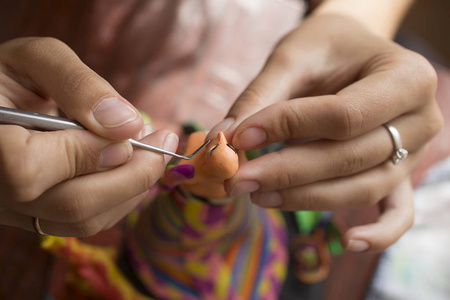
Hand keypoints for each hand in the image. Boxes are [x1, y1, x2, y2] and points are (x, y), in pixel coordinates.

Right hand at [0, 37, 177, 236]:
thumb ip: (77, 84)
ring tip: (150, 152)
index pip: (31, 169)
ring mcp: (15, 211)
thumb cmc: (10, 76)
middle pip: (73, 205)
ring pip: (84, 220)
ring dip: (132, 188)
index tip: (132, 131)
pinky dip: (119, 198)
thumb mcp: (36, 61)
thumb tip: (128, 124)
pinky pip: (85, 223)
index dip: (90, 153)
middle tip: (164, 142)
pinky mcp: (36, 218)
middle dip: (133, 175)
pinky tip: (130, 168)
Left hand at [208, 15, 442, 250]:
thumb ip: (260, 98)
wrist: (354, 53)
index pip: (342, 116)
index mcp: (406, 78)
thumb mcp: (294, 57)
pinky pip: (398, 213)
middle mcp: (421, 120)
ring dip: (305, 198)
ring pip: (362, 188)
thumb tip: (222, 140)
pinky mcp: (400, 175)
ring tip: (257, 194)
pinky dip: (379, 233)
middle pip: (350, 159)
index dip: (287, 128)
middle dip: (286, 172)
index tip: (239, 137)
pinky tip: (348, 242)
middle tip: (236, 179)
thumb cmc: (326, 49)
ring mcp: (415, 152)